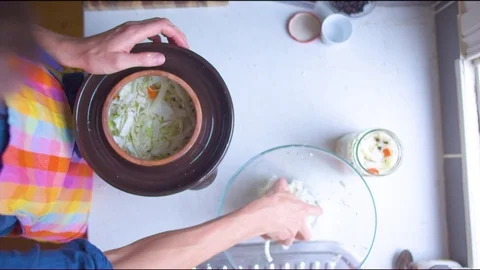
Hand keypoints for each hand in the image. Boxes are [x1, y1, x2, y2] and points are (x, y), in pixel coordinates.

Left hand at [34, 18, 188, 73]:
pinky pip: (146, 31)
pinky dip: (157, 37)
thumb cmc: (96, 58)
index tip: (184, 46)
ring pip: (154, 26)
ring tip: (174, 48)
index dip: (177, 34)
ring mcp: (129, 29)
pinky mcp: (126, 34)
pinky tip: (157, 49)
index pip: (162, 25)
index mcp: (134, 32)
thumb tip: (162, 57)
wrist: (79, 52)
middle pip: (161, 23)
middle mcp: (133, 27)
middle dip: (175, 33)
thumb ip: (142, 59)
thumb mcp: (121, 62)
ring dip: (167, 35)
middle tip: (183, 47)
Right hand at [240, 178, 322, 245]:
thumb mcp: (279, 190)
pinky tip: (274, 235)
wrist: (263, 215)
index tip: (317, 211)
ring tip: (283, 233)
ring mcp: (291, 233)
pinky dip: (279, 239)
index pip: (315, 211)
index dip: (316, 211)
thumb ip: (282, 187)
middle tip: (298, 231)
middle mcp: (299, 224)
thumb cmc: (274, 201)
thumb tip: (282, 181)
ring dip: (290, 237)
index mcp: (302, 210)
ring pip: (294, 240)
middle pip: (307, 234)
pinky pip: (282, 241)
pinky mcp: (282, 239)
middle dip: (304, 234)